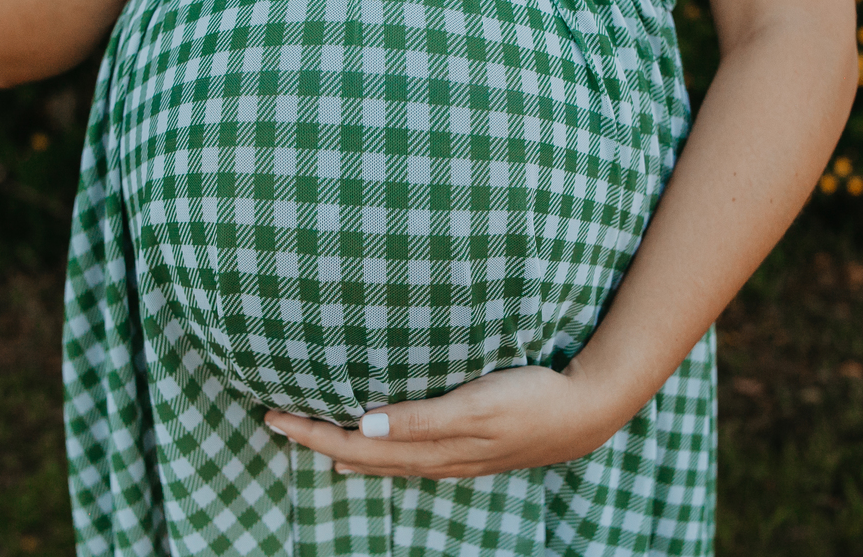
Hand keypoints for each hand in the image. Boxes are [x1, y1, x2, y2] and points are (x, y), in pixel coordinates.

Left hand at [263, 362, 626, 478]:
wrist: (587, 412)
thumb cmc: (532, 401)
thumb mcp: (476, 406)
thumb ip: (420, 419)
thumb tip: (365, 425)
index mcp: (432, 448)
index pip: (357, 445)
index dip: (314, 433)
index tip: (275, 417)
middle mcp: (437, 458)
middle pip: (365, 457)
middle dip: (320, 442)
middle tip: (279, 423)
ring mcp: (455, 458)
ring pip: (388, 461)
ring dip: (350, 451)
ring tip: (320, 442)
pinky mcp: (470, 449)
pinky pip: (412, 457)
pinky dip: (385, 453)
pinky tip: (383, 446)